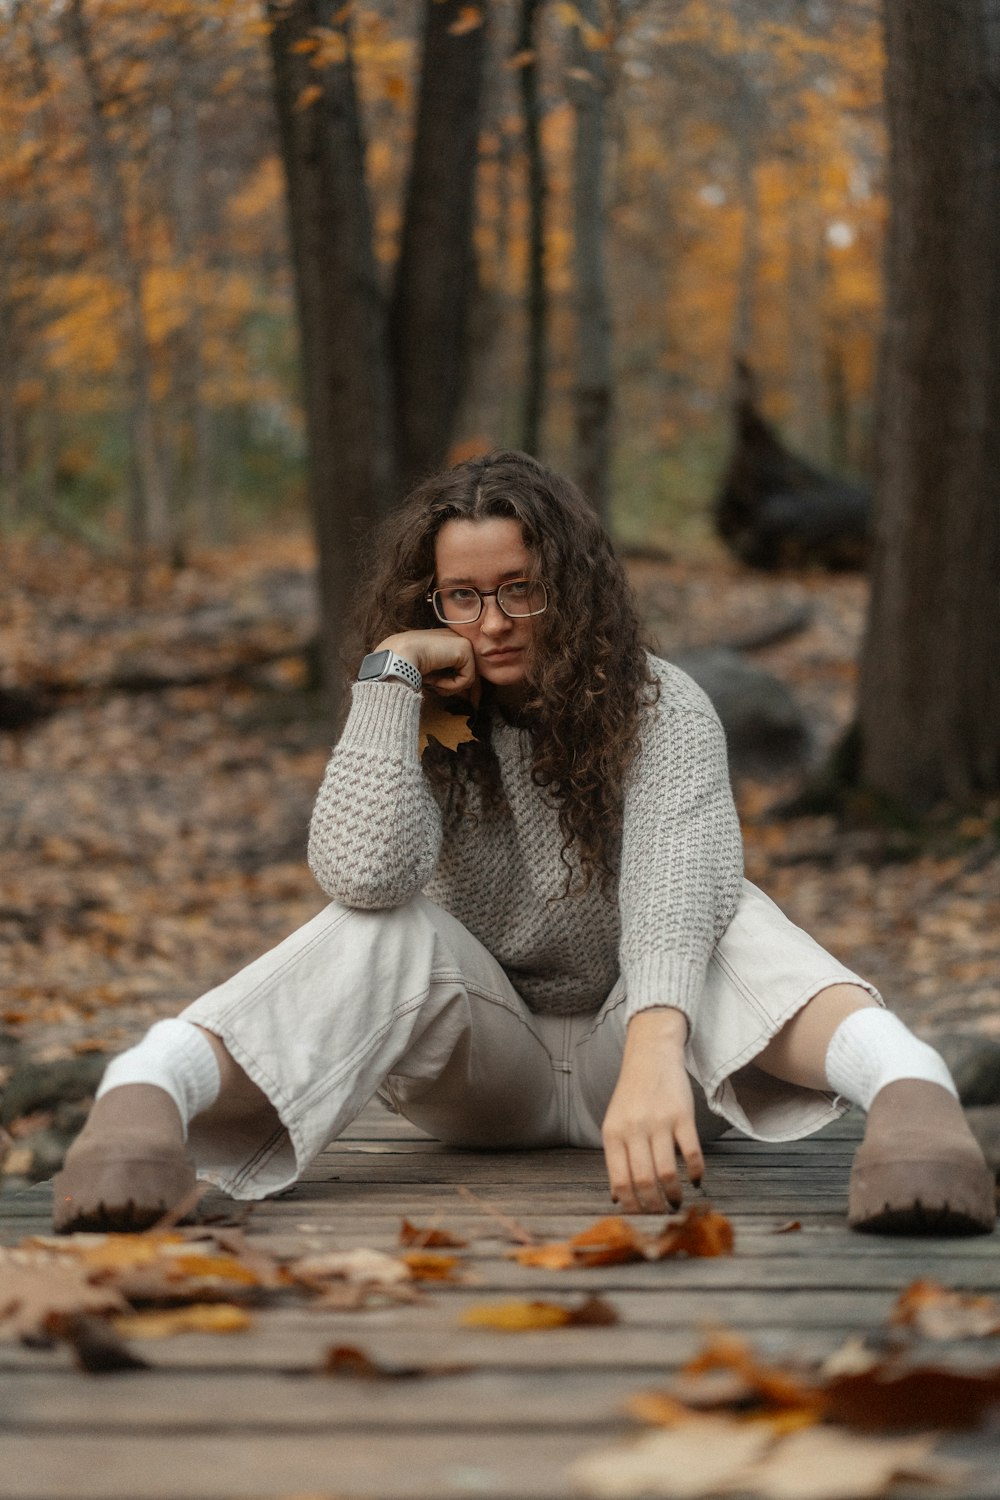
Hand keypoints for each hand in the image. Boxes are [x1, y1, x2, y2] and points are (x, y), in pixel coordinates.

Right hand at [377, 630, 477, 699]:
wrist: (397, 658)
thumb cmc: (404, 667)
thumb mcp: (428, 673)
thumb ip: (444, 678)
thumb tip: (465, 695)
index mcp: (444, 640)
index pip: (463, 664)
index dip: (463, 683)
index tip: (470, 701)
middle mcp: (454, 637)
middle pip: (472, 669)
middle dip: (471, 689)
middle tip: (472, 704)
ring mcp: (461, 640)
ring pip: (469, 677)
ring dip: (450, 687)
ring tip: (433, 683)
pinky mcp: (464, 648)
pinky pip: (467, 679)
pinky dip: (451, 686)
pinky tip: (435, 680)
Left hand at [601, 1007, 703, 1212]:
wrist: (650, 1055)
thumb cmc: (632, 1095)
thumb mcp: (615, 1123)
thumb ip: (616, 1158)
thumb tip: (618, 1198)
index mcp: (613, 1135)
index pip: (620, 1182)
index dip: (632, 1206)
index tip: (641, 1218)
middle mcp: (633, 1130)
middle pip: (644, 1182)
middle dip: (654, 1207)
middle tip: (662, 1214)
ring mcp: (658, 1122)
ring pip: (666, 1173)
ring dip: (674, 1195)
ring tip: (678, 1202)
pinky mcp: (682, 1115)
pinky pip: (690, 1153)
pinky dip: (695, 1173)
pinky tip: (695, 1180)